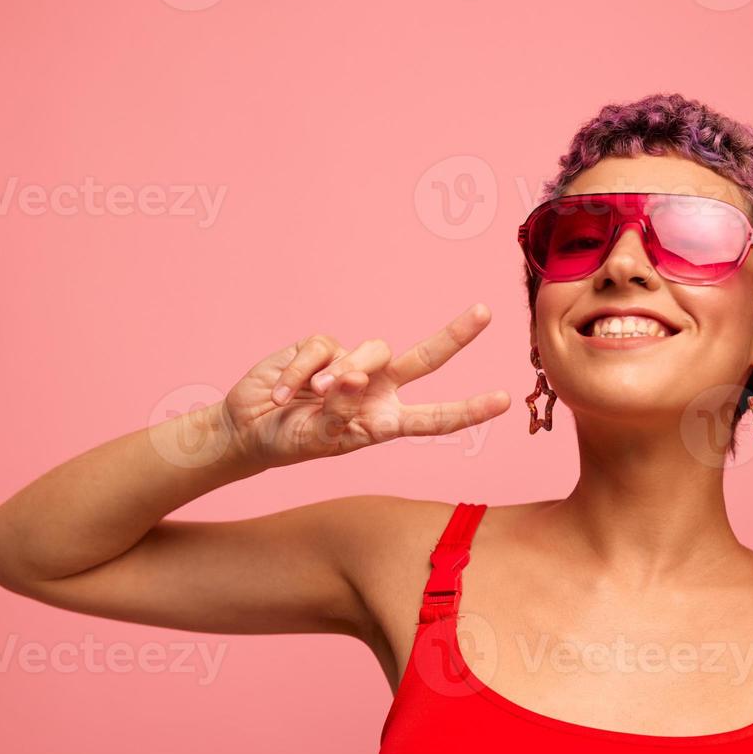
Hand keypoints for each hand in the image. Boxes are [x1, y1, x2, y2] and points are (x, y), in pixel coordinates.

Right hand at [222, 303, 509, 467]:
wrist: (249, 428)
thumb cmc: (291, 440)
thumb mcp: (320, 438)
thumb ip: (342, 411)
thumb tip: (355, 378)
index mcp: (385, 421)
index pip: (434, 418)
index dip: (468, 410)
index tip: (503, 401)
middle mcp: (377, 389)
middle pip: (425, 358)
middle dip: (455, 335)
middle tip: (484, 313)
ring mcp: (352, 364)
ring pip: (369, 351)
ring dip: (343, 375)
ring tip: (315, 396)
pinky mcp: (322, 347)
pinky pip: (322, 348)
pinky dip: (302, 371)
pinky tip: (284, 392)